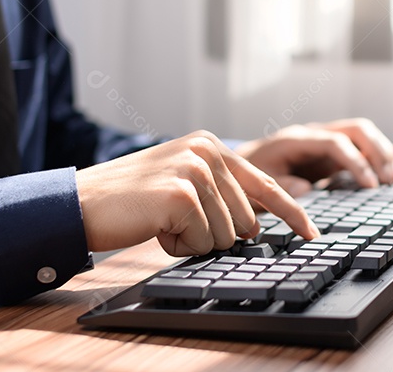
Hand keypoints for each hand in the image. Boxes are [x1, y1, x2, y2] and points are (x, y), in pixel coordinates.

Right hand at [75, 131, 317, 255]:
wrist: (80, 203)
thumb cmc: (131, 200)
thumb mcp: (181, 182)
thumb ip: (220, 192)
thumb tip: (256, 224)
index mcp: (210, 146)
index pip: (265, 184)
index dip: (292, 212)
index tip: (312, 233)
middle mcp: (207, 151)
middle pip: (246, 219)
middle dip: (215, 235)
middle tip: (175, 223)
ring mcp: (195, 170)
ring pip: (226, 235)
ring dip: (194, 241)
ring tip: (162, 223)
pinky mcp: (181, 195)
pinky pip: (202, 242)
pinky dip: (178, 247)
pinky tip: (155, 229)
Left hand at [235, 118, 392, 198]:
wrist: (238, 170)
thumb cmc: (246, 179)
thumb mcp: (255, 185)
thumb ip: (279, 186)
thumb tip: (307, 189)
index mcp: (296, 140)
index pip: (335, 142)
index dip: (355, 161)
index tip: (370, 185)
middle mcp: (314, 136)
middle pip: (356, 130)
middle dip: (377, 152)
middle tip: (389, 181)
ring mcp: (324, 143)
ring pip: (362, 136)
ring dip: (381, 153)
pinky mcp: (330, 155)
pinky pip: (359, 151)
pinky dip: (376, 161)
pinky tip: (390, 177)